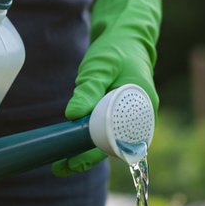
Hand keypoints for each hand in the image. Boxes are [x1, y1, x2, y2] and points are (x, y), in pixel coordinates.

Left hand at [52, 0, 160, 175]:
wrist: (126, 37)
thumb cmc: (117, 49)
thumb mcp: (101, 66)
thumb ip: (88, 88)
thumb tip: (72, 115)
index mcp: (144, 106)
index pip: (121, 142)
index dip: (95, 154)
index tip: (73, 161)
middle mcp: (141, 117)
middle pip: (113, 148)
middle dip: (86, 160)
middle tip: (60, 167)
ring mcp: (131, 118)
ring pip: (108, 143)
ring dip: (85, 154)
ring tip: (60, 164)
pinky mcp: (120, 116)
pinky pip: (105, 134)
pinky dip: (88, 141)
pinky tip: (70, 147)